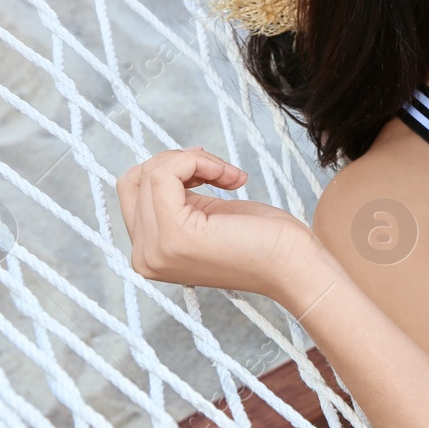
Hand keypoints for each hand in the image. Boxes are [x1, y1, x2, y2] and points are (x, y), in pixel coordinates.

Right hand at [117, 146, 324, 307]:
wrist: (295, 267)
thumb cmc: (263, 239)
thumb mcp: (206, 214)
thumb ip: (176, 200)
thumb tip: (163, 164)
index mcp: (149, 254)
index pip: (133, 191)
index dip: (171, 170)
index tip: (212, 173)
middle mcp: (144, 257)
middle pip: (137, 178)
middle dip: (181, 161)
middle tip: (222, 172)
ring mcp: (156, 250)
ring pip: (152, 172)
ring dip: (196, 161)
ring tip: (230, 177)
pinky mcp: (175, 236)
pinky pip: (165, 174)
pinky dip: (198, 162)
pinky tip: (230, 178)